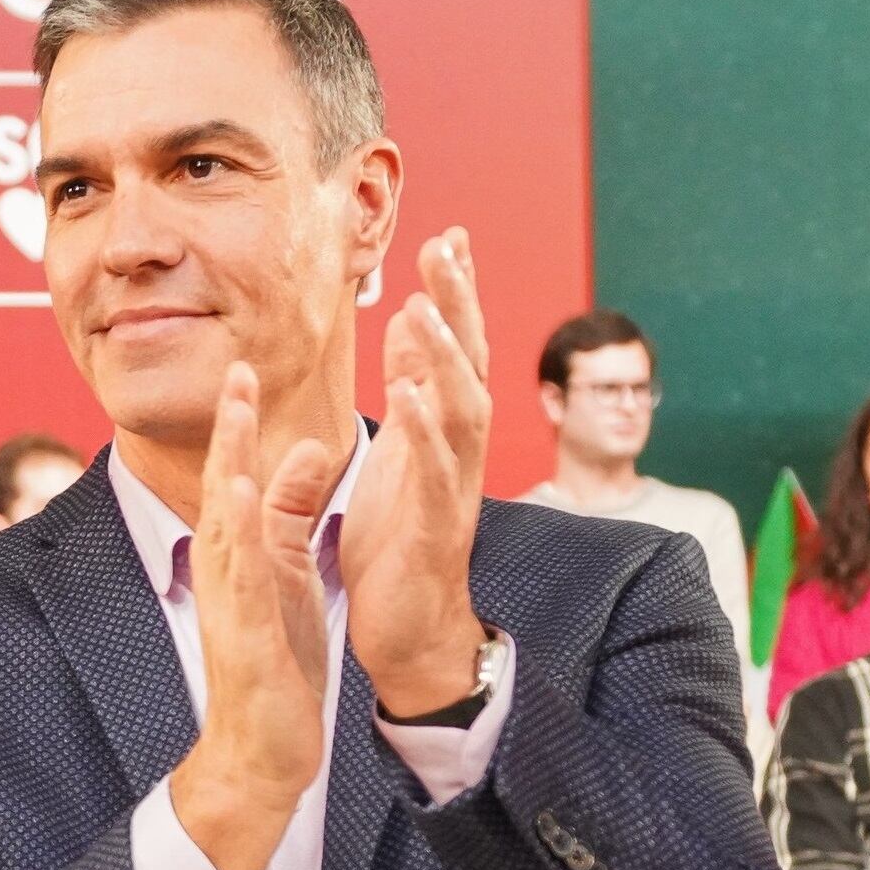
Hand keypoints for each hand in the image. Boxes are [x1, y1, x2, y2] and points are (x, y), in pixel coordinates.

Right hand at [164, 362, 342, 869]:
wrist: (261, 750)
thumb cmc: (274, 661)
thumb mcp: (287, 573)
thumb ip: (289, 512)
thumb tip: (303, 450)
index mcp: (242, 553)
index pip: (238, 474)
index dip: (241, 421)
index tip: (247, 366)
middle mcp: (226, 569)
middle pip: (224, 484)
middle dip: (230, 426)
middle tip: (236, 366)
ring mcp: (230, 601)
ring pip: (227, 522)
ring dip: (230, 464)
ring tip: (237, 412)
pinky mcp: (244, 634)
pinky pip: (240, 576)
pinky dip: (241, 532)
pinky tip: (242, 495)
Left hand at [345, 225, 497, 715]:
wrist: (411, 633)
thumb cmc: (402, 544)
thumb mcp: (399, 454)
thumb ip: (410, 392)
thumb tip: (412, 326)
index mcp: (444, 434)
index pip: (456, 351)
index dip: (455, 295)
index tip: (447, 236)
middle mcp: (459, 453)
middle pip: (469, 366)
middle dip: (459, 305)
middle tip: (443, 246)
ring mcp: (452, 489)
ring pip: (462, 413)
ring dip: (448, 358)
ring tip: (428, 307)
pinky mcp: (434, 529)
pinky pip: (434, 473)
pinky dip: (424, 430)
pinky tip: (407, 394)